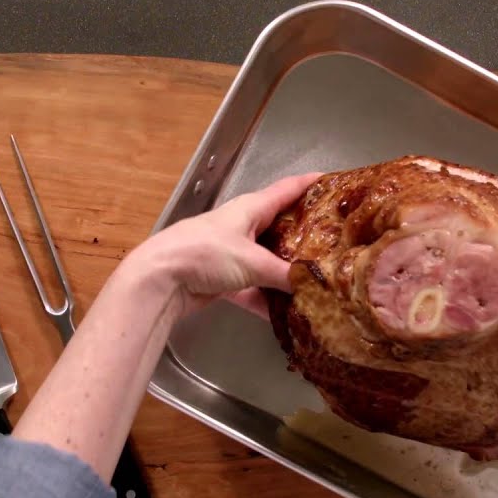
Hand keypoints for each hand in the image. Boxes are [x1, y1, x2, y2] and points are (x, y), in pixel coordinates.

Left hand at [128, 172, 321, 318]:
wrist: (160, 279)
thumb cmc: (204, 254)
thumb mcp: (252, 261)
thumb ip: (284, 274)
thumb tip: (313, 284)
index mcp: (251, 208)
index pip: (288, 189)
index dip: (312, 184)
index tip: (336, 182)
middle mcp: (243, 226)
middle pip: (282, 228)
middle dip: (307, 236)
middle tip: (336, 244)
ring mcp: (231, 253)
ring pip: (268, 262)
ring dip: (287, 274)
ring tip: (317, 284)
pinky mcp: (222, 279)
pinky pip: (252, 289)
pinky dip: (266, 301)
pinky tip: (285, 316)